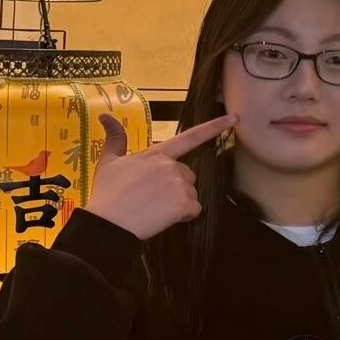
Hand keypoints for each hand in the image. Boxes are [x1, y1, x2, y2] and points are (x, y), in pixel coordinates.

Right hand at [83, 113, 239, 241]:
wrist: (107, 224)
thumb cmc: (107, 194)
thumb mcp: (108, 162)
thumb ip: (115, 138)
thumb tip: (105, 115)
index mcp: (156, 154)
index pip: (190, 137)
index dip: (214, 127)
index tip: (234, 118)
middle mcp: (171, 166)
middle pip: (188, 175)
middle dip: (176, 186)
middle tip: (151, 197)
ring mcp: (179, 184)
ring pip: (190, 193)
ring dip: (178, 202)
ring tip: (153, 208)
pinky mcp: (184, 204)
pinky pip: (194, 210)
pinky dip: (183, 216)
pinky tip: (162, 217)